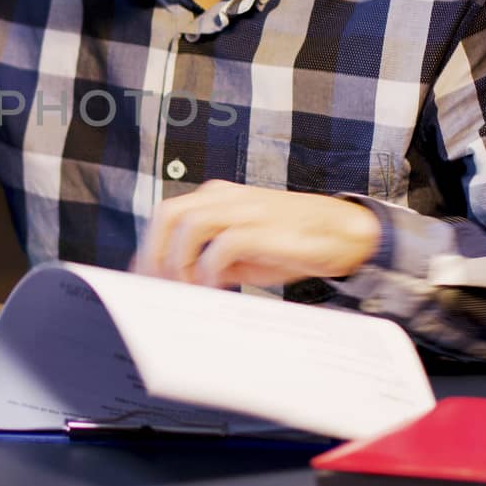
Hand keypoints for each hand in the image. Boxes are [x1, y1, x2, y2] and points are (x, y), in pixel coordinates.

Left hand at [132, 180, 380, 287]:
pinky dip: (212, 268)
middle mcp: (226, 197)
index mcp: (216, 197)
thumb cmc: (289, 244)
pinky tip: (219, 286)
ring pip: (189, 224)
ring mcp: (246, 209)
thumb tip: (171, 282)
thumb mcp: (241, 253)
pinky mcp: (265, 228)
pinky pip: (224, 244)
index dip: (149, 248)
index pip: (167, 215)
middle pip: (169, 214)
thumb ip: (207, 259)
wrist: (343, 234)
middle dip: (156, 254)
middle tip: (161, 287)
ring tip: (190, 289)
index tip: (142, 280)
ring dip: (182, 262)